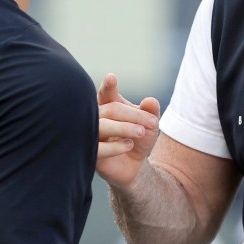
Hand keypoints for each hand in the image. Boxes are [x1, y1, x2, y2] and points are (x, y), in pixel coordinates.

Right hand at [96, 73, 159, 187]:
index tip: (111, 77)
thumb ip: (151, 111)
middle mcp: (97, 118)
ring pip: (101, 126)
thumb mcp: (150, 124)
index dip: (108, 86)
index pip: (106, 94)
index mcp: (109, 106)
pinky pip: (98, 148)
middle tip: (152, 123)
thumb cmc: (138, 139)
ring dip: (124, 127)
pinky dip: (115, 146)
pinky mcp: (91, 154)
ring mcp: (91, 136)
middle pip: (110, 109)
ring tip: (141, 132)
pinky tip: (129, 145)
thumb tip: (150, 101)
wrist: (135, 166)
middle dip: (133, 115)